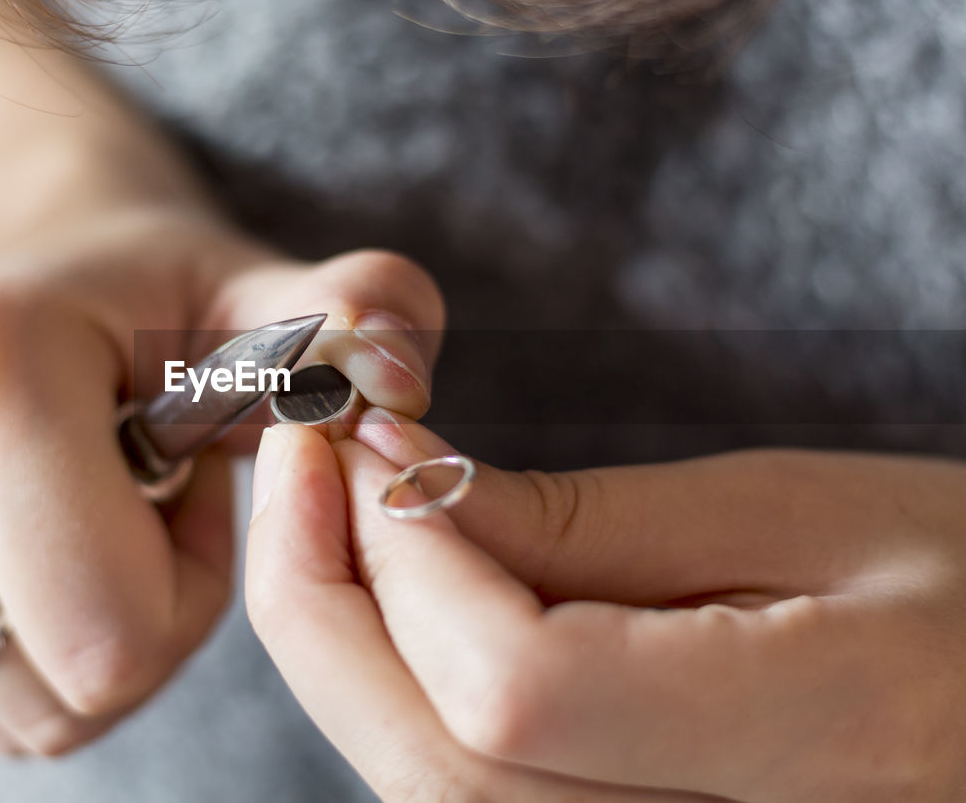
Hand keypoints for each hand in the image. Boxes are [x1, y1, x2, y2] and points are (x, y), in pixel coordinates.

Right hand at [0, 211, 442, 755]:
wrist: (3, 274)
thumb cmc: (148, 301)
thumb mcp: (259, 295)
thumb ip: (362, 315)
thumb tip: (396, 376)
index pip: (106, 626)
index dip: (186, 588)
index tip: (187, 488)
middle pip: (52, 690)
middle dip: (135, 626)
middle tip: (138, 510)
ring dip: (70, 643)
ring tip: (79, 520)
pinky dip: (1, 650)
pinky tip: (17, 544)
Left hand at [246, 409, 965, 801]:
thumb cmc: (953, 576)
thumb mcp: (789, 512)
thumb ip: (583, 524)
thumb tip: (401, 484)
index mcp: (810, 742)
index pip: (512, 687)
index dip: (406, 557)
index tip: (359, 433)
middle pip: (433, 762)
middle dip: (325, 600)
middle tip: (300, 456)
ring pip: (428, 784)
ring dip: (344, 640)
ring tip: (333, 505)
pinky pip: (463, 788)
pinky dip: (395, 682)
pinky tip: (393, 584)